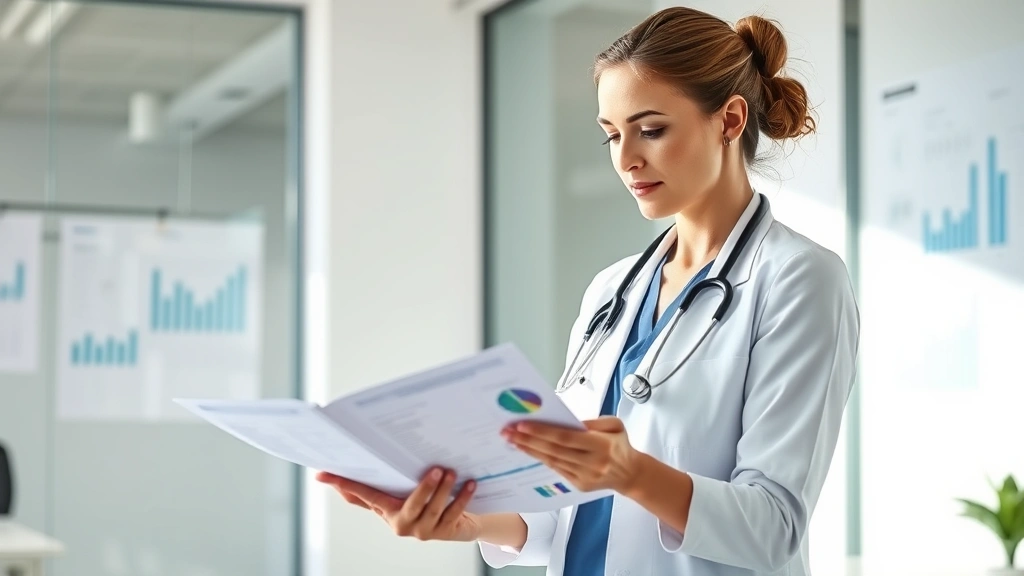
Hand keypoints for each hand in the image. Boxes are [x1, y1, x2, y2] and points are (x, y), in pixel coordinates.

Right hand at [315, 467, 482, 541]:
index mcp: (387, 512)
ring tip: (452, 473)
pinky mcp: (445, 531)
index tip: (323, 474)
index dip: (344, 484)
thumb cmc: (420, 505)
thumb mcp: (395, 496)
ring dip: (445, 491)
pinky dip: (463, 498)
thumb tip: (335, 477)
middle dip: (422, 488)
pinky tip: (470, 484)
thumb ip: (369, 490)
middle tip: (434, 469)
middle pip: (411, 505)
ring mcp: (425, 530)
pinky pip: (454, 513)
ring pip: (435, 510)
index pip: (363, 496)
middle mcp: (403, 524)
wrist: (455, 524)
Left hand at [502, 416, 641, 493]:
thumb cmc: (619, 444)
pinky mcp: (579, 485)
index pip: (566, 437)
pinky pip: (556, 470)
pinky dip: (541, 459)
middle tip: (508, 431)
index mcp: (602, 445)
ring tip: (512, 440)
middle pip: (554, 450)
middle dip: (528, 440)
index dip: (542, 432)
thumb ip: (591, 422)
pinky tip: (528, 450)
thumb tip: (564, 420)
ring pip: (552, 461)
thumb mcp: (614, 425)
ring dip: (530, 450)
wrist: (630, 473)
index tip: (522, 425)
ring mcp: (585, 476)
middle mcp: (592, 463)